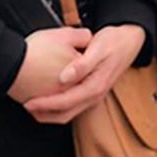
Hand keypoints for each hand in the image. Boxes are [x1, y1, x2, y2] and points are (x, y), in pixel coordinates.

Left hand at [24, 24, 145, 124]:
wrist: (129, 41)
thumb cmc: (114, 42)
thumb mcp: (98, 48)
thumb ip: (82, 64)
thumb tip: (64, 78)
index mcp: (95, 86)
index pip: (66, 102)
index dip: (46, 104)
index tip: (30, 102)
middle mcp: (95, 95)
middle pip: (66, 114)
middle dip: (44, 114)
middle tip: (26, 106)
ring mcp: (93, 95)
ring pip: (68, 113)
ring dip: (49, 112)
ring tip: (33, 106)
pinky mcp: (90, 92)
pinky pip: (72, 105)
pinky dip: (57, 106)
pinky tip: (48, 98)